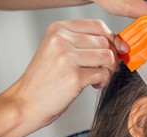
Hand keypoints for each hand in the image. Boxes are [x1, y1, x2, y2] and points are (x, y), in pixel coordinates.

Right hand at [0, 19, 127, 136]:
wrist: (27, 102)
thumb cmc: (46, 79)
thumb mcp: (59, 51)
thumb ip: (85, 43)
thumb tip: (119, 44)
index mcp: (58, 29)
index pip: (98, 25)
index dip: (112, 39)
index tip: (117, 51)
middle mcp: (61, 39)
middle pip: (105, 42)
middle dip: (112, 58)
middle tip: (106, 69)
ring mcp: (67, 57)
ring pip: (107, 57)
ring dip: (109, 70)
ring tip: (98, 78)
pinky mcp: (74, 77)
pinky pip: (104, 74)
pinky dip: (103, 81)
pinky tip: (93, 85)